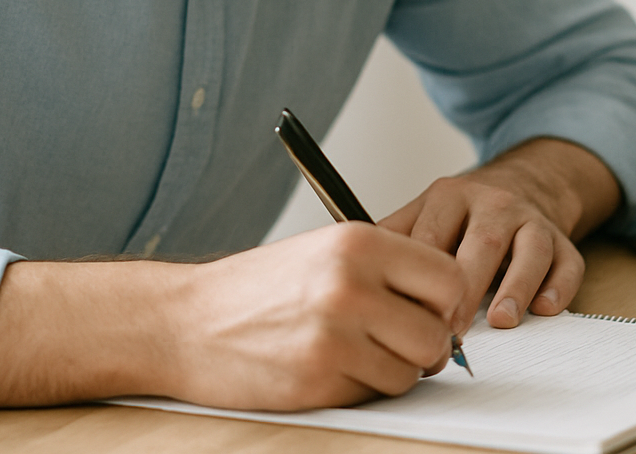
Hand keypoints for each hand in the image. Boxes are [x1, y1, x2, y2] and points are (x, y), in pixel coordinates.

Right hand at [0, 223, 462, 411]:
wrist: (184, 322)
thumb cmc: (257, 288)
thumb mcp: (326, 251)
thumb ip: (388, 270)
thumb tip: (450, 303)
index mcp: (358, 242)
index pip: (448, 277)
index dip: (448, 303)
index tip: (433, 313)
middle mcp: (351, 284)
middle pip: (438, 332)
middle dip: (426, 345)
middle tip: (400, 342)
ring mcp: (335, 335)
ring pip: (412, 371)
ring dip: (394, 370)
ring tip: (357, 353)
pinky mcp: (318, 380)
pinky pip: (375, 394)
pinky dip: (362, 389)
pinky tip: (329, 369)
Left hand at [378, 138, 620, 334]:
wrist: (523, 183)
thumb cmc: (463, 214)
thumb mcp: (424, 212)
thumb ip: (393, 237)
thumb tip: (348, 267)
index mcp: (451, 197)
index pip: (433, 235)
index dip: (421, 276)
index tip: (409, 312)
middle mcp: (493, 203)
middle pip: (482, 242)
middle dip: (466, 287)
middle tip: (450, 328)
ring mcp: (531, 220)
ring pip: (530, 249)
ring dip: (516, 286)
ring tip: (502, 320)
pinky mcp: (562, 240)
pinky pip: (568, 262)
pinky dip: (559, 286)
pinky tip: (545, 309)